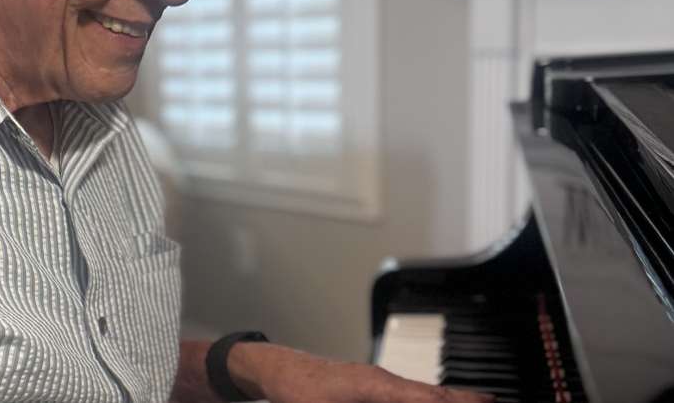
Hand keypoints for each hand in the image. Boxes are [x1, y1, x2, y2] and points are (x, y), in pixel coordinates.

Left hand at [230, 342, 492, 402]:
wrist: (275, 371)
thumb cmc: (297, 390)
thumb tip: (404, 395)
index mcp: (377, 387)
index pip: (428, 398)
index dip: (455, 402)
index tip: (486, 402)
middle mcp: (383, 381)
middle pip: (434, 392)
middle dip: (465, 398)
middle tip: (494, 400)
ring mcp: (377, 383)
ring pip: (424, 392)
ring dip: (449, 398)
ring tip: (480, 400)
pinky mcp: (369, 387)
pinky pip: (408, 394)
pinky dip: (429, 398)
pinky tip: (437, 401)